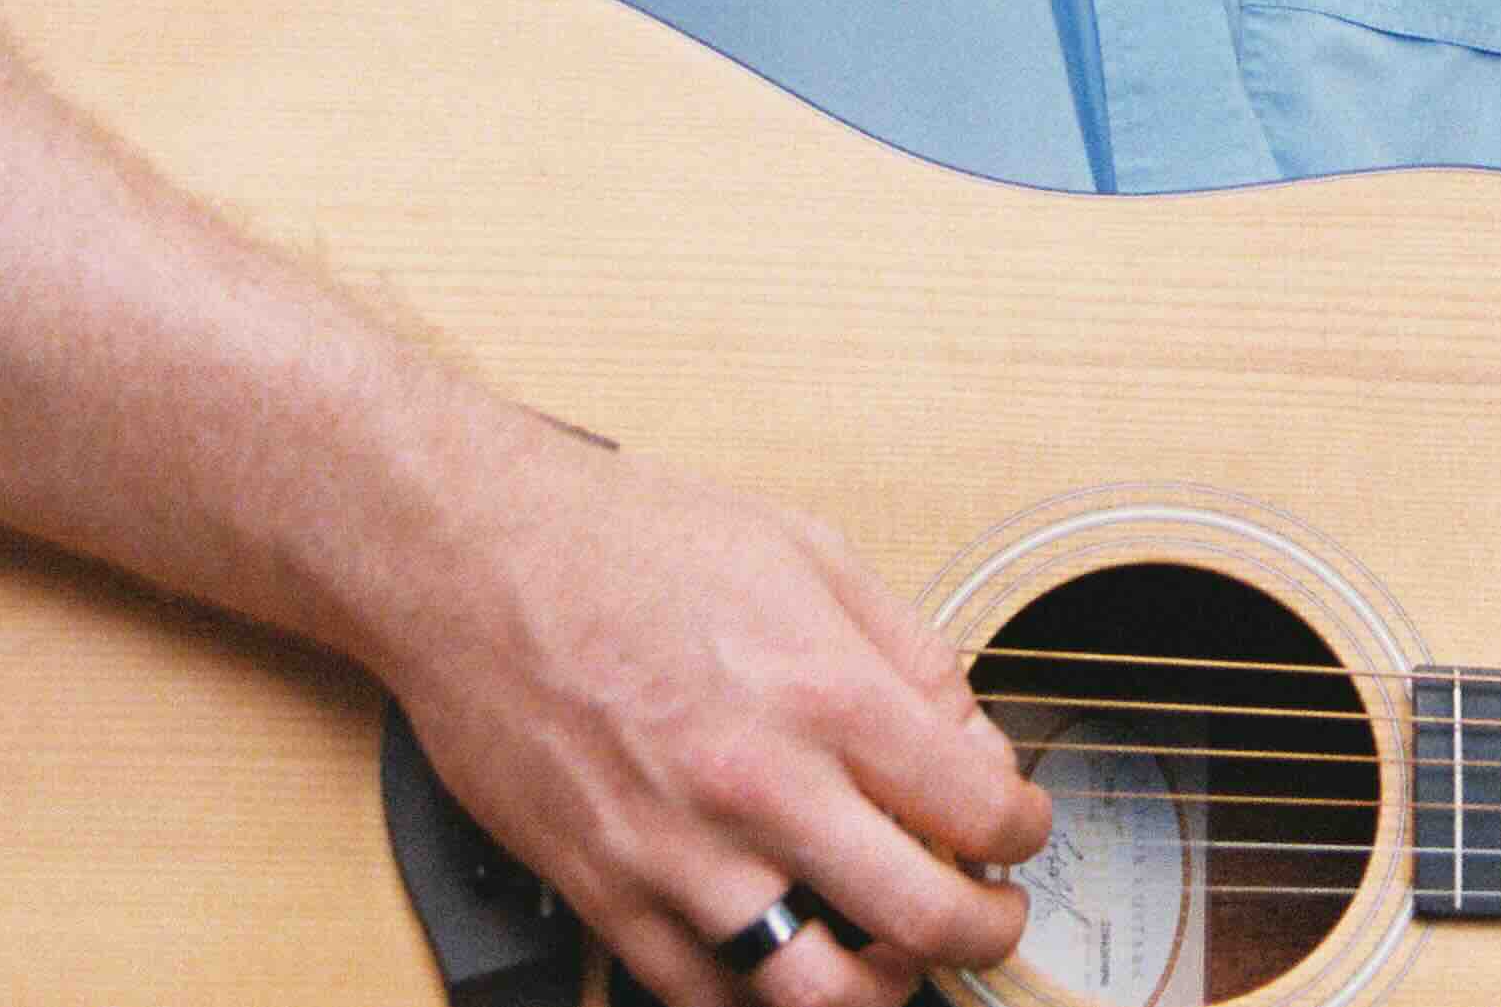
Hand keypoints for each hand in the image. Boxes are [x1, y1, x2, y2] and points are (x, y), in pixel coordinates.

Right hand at [377, 437, 1053, 1006]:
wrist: (475, 558)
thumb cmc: (632, 539)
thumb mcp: (809, 552)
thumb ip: (907, 653)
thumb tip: (968, 736)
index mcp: (827, 694)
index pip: (977, 809)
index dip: (1024, 829)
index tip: (1018, 827)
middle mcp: (762, 787)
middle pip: (924, 919)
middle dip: (985, 929)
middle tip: (989, 914)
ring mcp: (679, 855)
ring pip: (819, 995)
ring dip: (883, 988)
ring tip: (896, 954)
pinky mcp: (606, 894)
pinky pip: (705, 1001)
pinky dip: (765, 1001)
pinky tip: (791, 958)